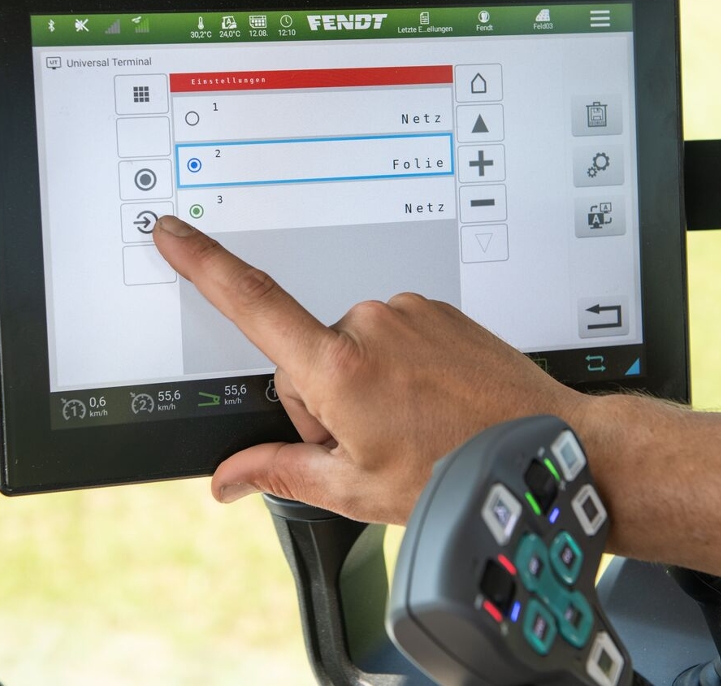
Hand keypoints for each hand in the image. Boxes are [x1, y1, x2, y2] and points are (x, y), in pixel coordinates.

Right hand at [153, 215, 587, 524]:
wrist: (547, 443)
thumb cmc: (458, 470)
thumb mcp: (358, 487)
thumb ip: (280, 472)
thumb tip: (227, 479)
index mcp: (340, 368)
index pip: (253, 303)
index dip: (202, 264)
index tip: (173, 232)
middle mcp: (370, 324)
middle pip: (306, 357)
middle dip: (322, 401)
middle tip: (371, 442)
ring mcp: (407, 312)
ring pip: (350, 348)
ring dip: (363, 384)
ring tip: (411, 425)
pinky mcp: (434, 309)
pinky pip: (390, 335)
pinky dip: (396, 368)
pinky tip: (430, 402)